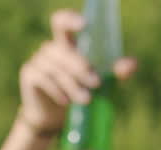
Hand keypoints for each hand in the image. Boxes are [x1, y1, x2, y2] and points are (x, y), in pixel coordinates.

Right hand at [17, 9, 137, 133]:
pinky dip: (57, 90)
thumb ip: (116, 72)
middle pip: (63, 51)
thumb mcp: (102, 83)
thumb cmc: (79, 94)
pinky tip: (66, 102)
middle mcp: (51, 48)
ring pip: (55, 68)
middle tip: (96, 84)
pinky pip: (43, 79)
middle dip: (81, 67)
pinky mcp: (29, 75)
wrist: (54, 119)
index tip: (84, 25)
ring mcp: (37, 60)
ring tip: (86, 100)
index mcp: (67, 43)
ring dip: (72, 84)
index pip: (62, 22)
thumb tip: (131, 64)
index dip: (70, 19)